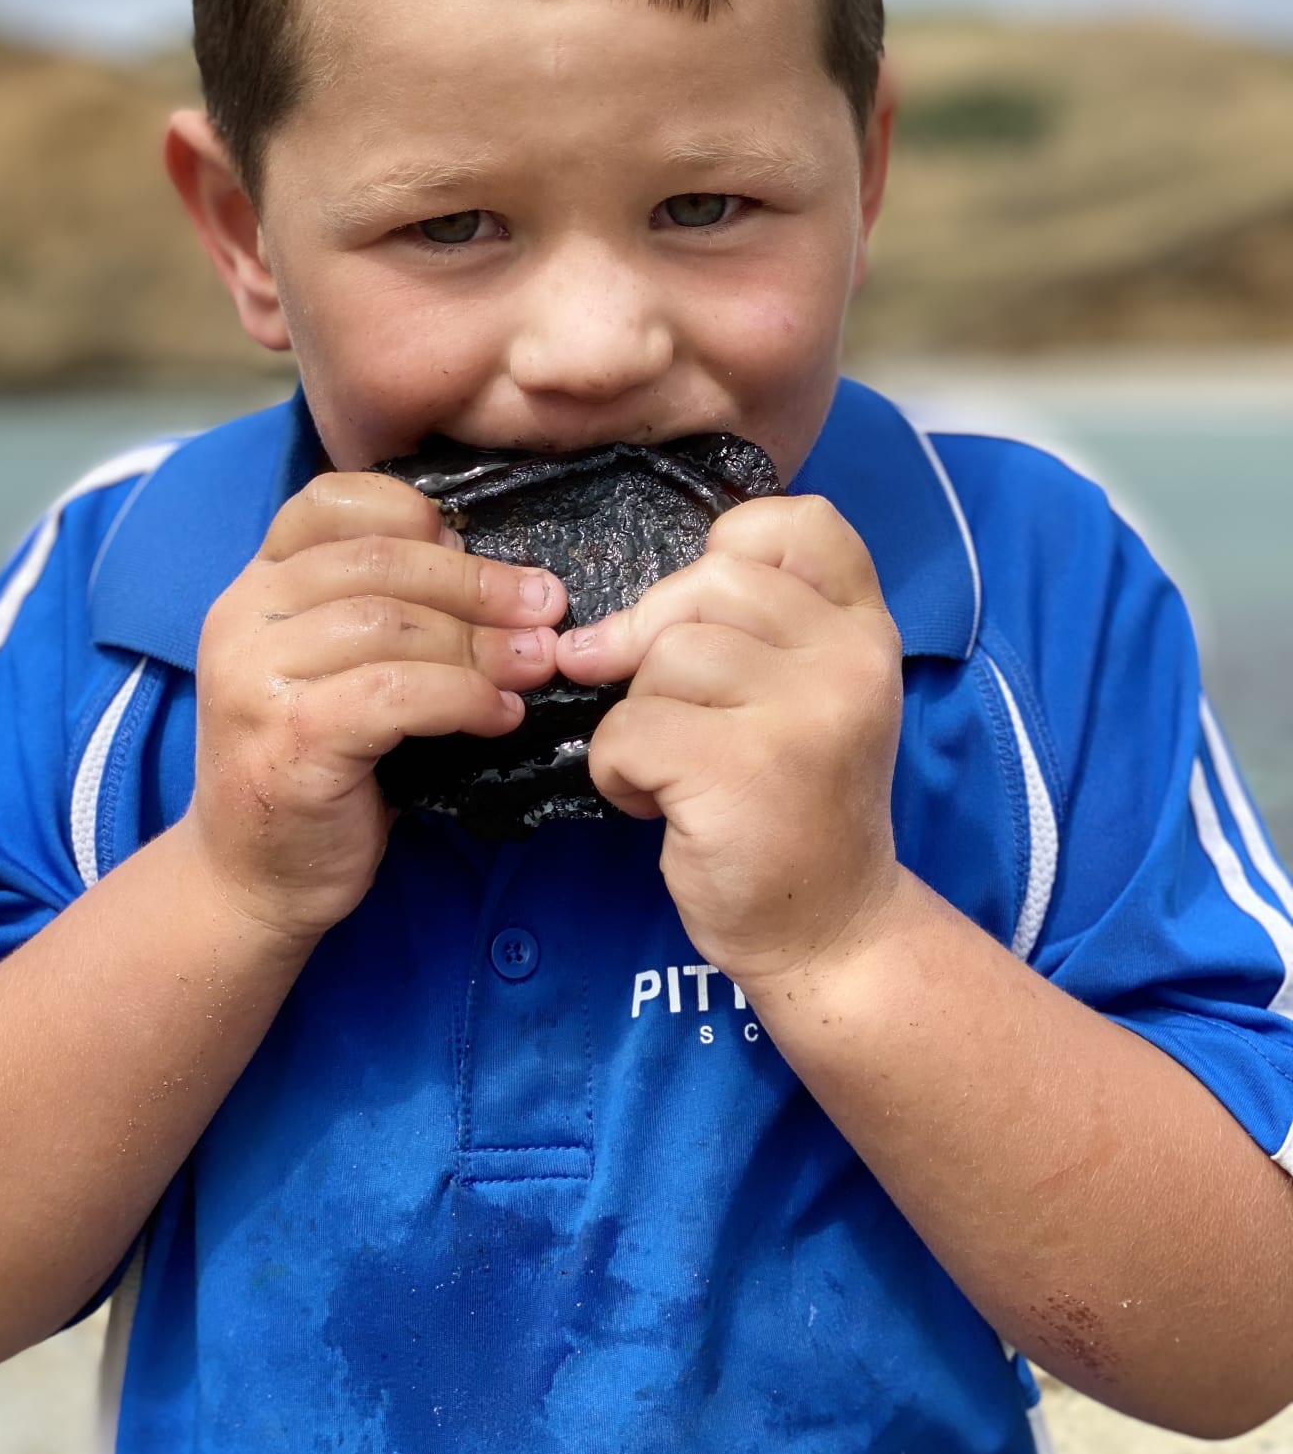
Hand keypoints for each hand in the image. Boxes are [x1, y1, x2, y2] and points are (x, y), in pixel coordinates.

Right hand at [183, 473, 565, 939]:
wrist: (250, 879)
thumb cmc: (315, 767)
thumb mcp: (333, 669)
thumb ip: (379, 609)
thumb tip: (492, 572)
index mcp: (255, 586)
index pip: (331, 502)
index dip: (414, 512)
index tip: (473, 544)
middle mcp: (243, 618)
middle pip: (379, 563)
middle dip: (477, 583)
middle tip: (545, 607)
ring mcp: (257, 679)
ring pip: (393, 625)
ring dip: (482, 644)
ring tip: (535, 664)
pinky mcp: (293, 739)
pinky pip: (399, 695)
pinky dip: (464, 697)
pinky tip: (500, 715)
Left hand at [555, 495, 904, 990]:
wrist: (828, 931)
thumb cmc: (793, 807)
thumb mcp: (798, 697)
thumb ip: (738, 633)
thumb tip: (589, 630)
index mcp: (864, 629)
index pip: (799, 522)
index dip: (727, 550)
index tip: (706, 615)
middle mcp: (851, 660)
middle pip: (706, 586)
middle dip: (653, 642)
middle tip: (664, 708)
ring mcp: (805, 715)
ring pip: (662, 658)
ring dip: (638, 717)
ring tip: (676, 770)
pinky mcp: (744, 771)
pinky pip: (629, 729)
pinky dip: (619, 772)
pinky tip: (658, 806)